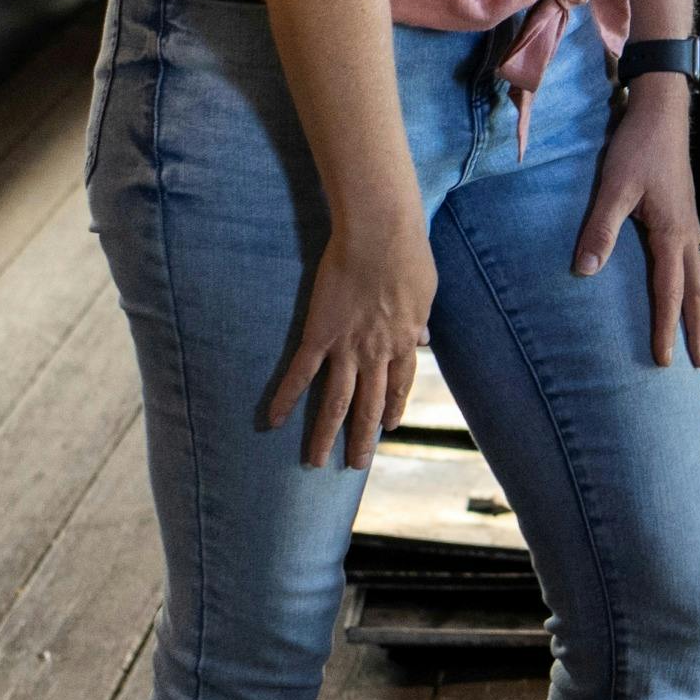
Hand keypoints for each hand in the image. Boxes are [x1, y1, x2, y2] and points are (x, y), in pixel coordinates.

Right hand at [264, 218, 436, 469]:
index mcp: (405, 342)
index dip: (391, 408)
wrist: (381, 234)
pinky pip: (299, 374)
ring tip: (315, 463)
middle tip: (355, 465)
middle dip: (361, 439)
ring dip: (325, 436)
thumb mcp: (426, 291)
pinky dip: (285, 399)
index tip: (387, 427)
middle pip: (368, 405)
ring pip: (335, 402)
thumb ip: (422, 319)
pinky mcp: (318, 334)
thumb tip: (423, 338)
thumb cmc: (409, 254)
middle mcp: (377, 353)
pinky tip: (272, 421)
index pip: (397, 386)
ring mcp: (346, 347)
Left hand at [573, 77, 699, 367]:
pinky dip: (699, 279)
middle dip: (698, 328)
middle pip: (697, 291)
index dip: (666, 328)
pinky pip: (699, 257)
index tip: (666, 361)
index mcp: (672, 234)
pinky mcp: (686, 211)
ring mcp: (690, 221)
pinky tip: (693, 280)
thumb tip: (584, 272)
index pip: (670, 293)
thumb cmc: (637, 147)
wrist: (662, 111)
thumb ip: (600, 229)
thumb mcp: (614, 187)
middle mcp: (687, 233)